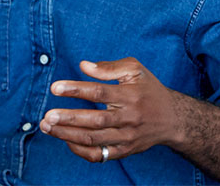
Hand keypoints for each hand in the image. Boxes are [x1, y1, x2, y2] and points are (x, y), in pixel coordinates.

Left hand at [40, 58, 182, 162]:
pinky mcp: (124, 151)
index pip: (100, 92)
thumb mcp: (136, 70)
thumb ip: (109, 67)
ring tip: (48, 126)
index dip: (76, 90)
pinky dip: (80, 150)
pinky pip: (98, 155)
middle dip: (69, 118)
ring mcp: (126, 137)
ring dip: (67, 134)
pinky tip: (65, 139)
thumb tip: (83, 66)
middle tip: (47, 115)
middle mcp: (129, 118)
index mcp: (131, 95)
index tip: (55, 88)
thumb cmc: (149, 90)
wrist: (172, 119)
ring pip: (93, 139)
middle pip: (95, 120)